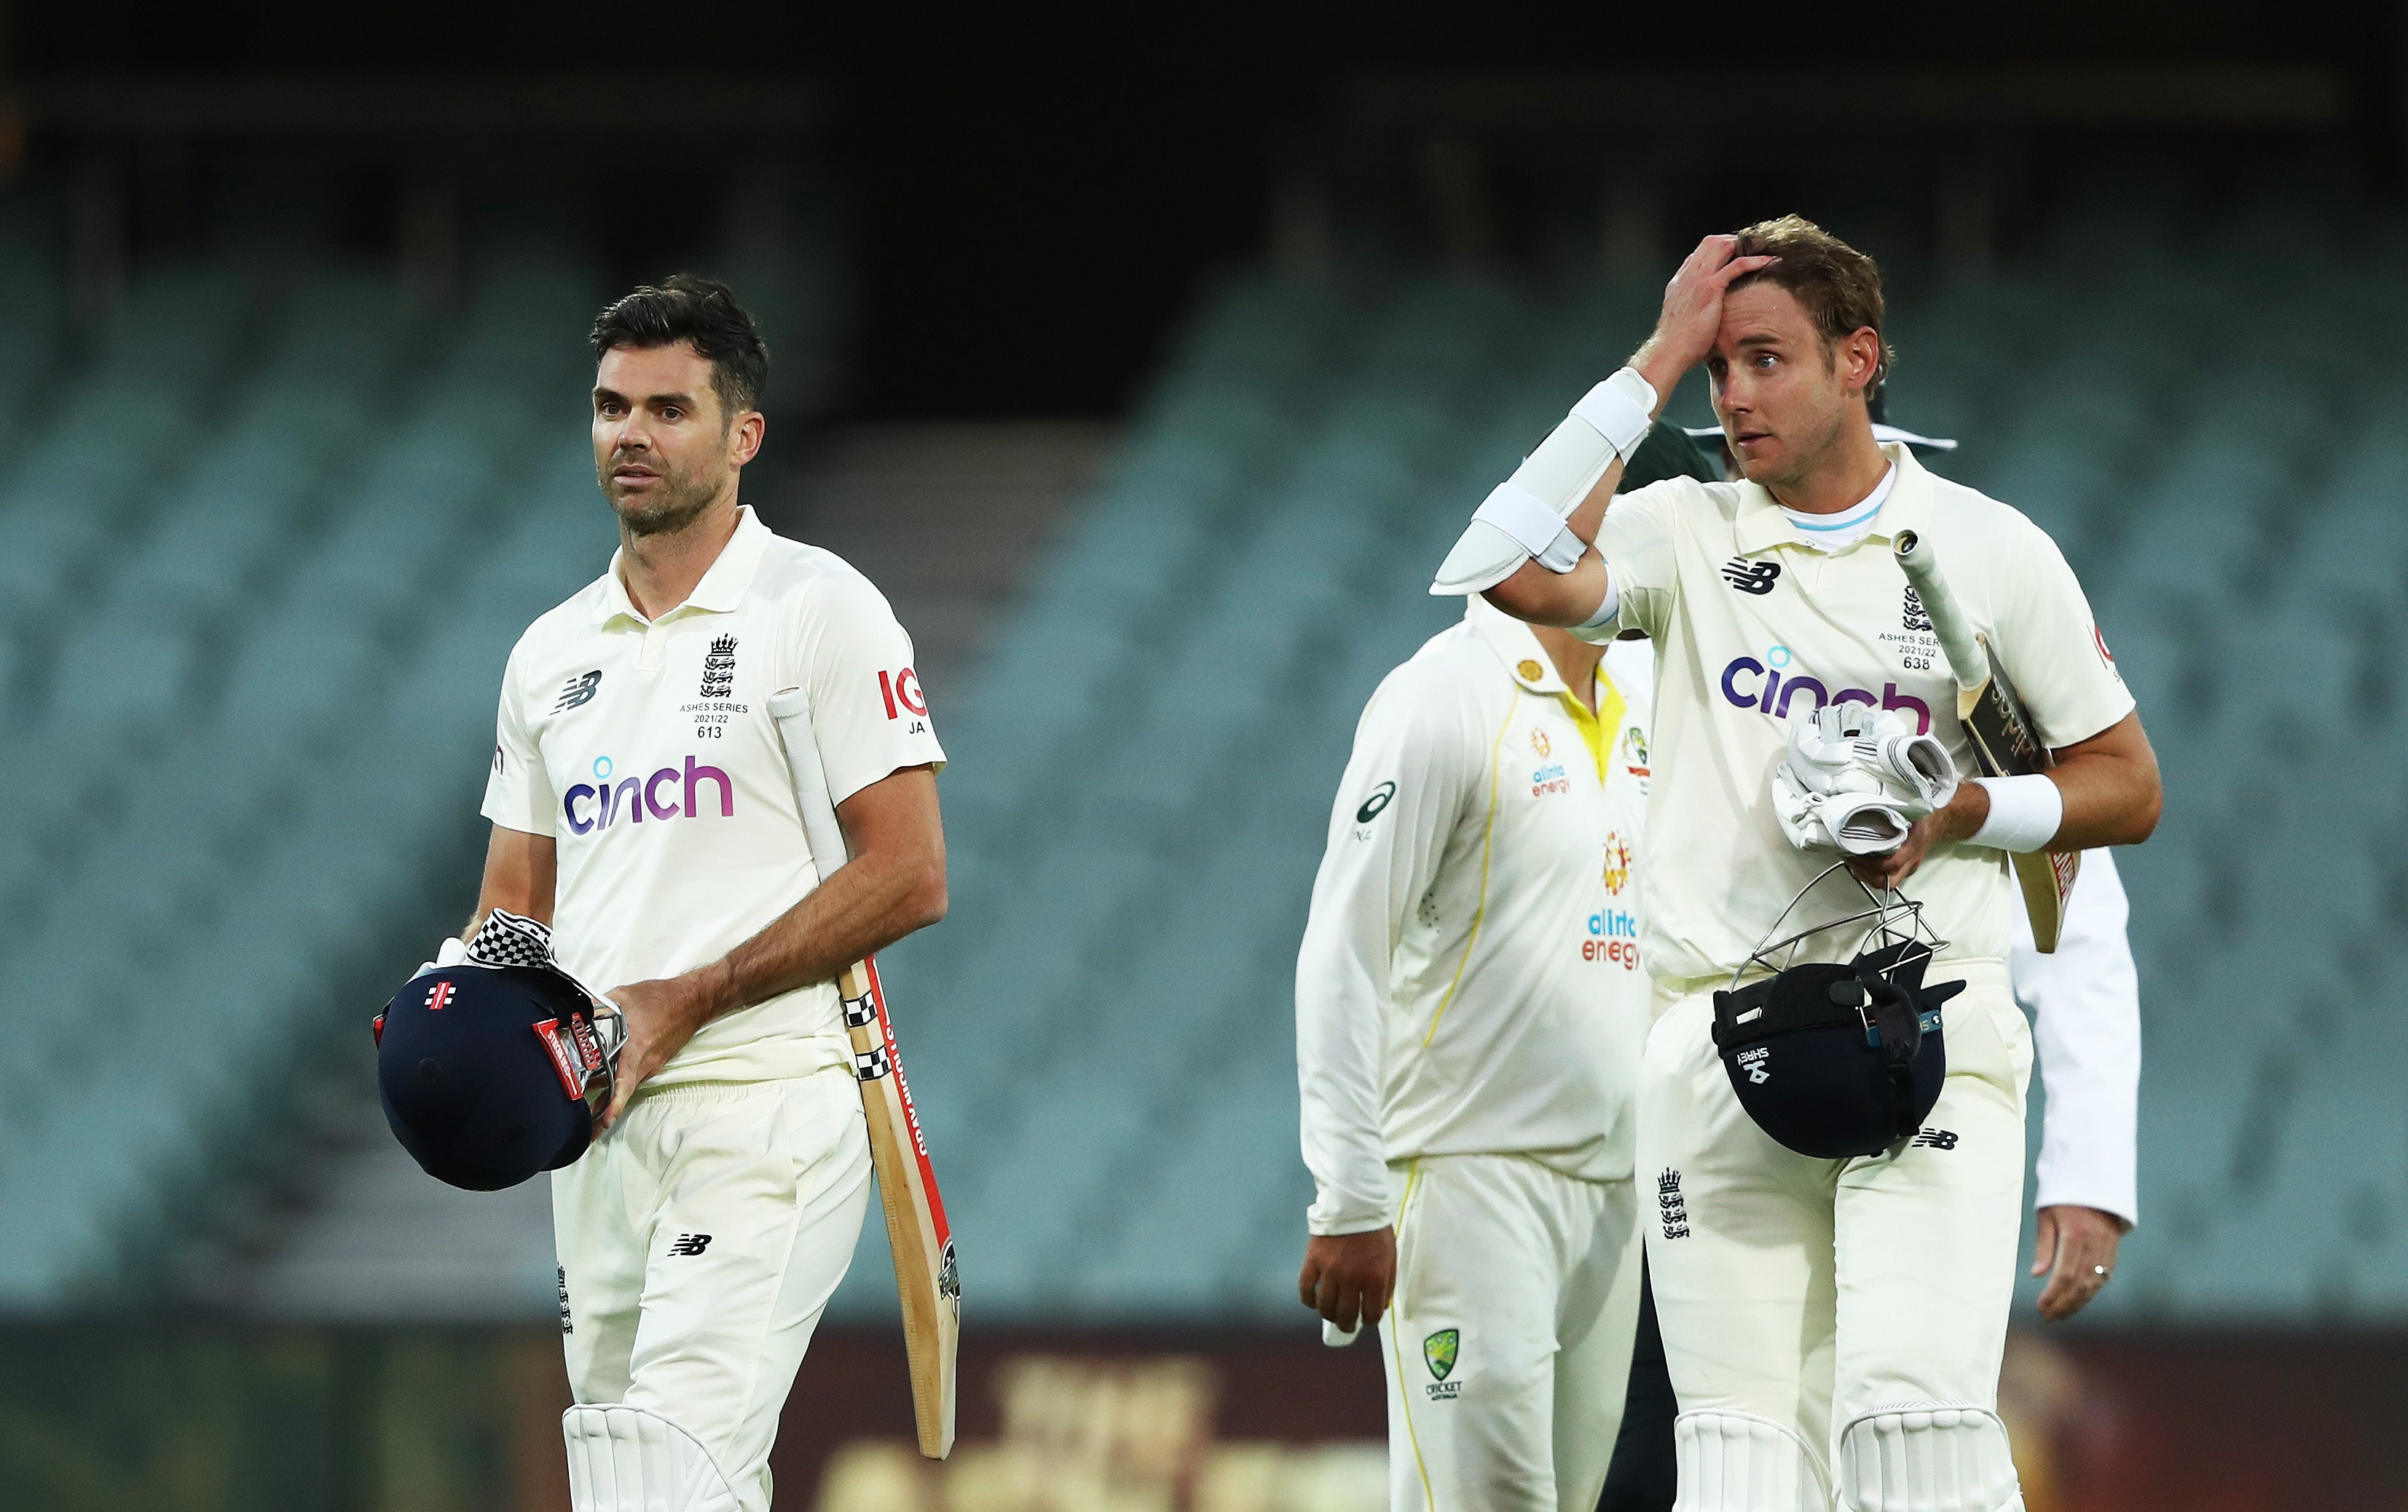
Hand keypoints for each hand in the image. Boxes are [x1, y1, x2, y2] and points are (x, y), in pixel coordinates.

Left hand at [594, 971, 723, 1129]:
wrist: (693, 1001)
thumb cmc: (662, 998)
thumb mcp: (624, 996)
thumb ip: (597, 1005)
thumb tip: (574, 1011)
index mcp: (637, 1048)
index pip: (624, 1083)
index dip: (614, 1104)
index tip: (605, 1121)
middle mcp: (646, 1062)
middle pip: (622, 1092)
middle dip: (604, 1110)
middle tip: (586, 1129)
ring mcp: (653, 1064)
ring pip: (628, 1085)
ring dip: (610, 1096)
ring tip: (590, 1109)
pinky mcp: (656, 1061)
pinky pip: (635, 1076)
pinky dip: (620, 1083)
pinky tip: (607, 1080)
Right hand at [1299, 1227, 1396, 1333]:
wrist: (1354, 1205)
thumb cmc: (1374, 1232)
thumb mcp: (1390, 1257)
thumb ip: (1386, 1284)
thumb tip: (1380, 1307)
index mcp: (1374, 1277)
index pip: (1371, 1314)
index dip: (1370, 1321)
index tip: (1367, 1320)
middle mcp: (1352, 1278)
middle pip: (1346, 1315)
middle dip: (1348, 1325)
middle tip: (1347, 1326)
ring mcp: (1330, 1271)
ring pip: (1325, 1306)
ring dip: (1328, 1315)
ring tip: (1331, 1315)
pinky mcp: (1313, 1261)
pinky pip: (1306, 1289)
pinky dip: (1308, 1300)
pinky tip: (1313, 1302)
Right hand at [1630, 235, 1779, 396]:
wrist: (1669, 351)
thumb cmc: (1677, 341)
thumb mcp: (1682, 316)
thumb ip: (1692, 305)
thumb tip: (1704, 308)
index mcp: (1681, 280)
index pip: (1701, 252)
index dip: (1721, 248)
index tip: (1737, 255)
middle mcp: (1689, 274)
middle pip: (1713, 241)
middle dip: (1735, 241)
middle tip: (1753, 249)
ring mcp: (1698, 279)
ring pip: (1724, 246)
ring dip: (1745, 245)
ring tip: (1763, 250)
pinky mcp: (1710, 288)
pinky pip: (1736, 266)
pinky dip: (1754, 260)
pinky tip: (1768, 261)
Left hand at [1846, 781, 1987, 888]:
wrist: (1942, 820)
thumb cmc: (1922, 813)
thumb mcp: (1909, 808)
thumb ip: (1890, 809)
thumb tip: (1864, 803)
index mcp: (1913, 844)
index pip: (1891, 864)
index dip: (1869, 863)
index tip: (1852, 854)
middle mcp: (1912, 859)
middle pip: (1888, 881)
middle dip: (1865, 874)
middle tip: (1849, 859)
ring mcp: (1910, 866)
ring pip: (1887, 882)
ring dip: (1867, 875)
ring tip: (1852, 861)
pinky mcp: (1907, 868)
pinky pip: (1889, 878)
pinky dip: (1873, 873)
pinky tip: (1862, 863)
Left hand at [2032, 1204, 2126, 1320]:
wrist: (2093, 1176)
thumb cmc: (2062, 1195)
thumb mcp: (2046, 1215)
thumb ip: (2044, 1246)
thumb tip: (2038, 1275)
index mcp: (2075, 1234)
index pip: (2065, 1274)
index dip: (2054, 1295)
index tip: (2042, 1308)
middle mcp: (2095, 1242)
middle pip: (2081, 1283)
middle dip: (2065, 1304)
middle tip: (2050, 1317)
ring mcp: (2107, 1246)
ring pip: (2095, 1283)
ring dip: (2078, 1302)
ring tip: (2062, 1314)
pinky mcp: (2114, 1247)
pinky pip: (2104, 1275)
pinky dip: (2091, 1290)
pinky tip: (2079, 1299)